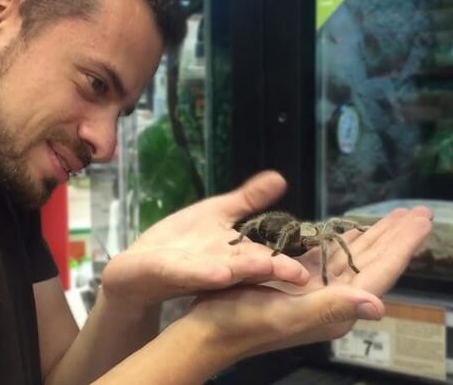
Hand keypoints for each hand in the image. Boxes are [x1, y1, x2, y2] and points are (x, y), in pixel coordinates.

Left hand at [101, 171, 309, 308]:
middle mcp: (219, 267)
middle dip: (275, 271)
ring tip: (267, 269)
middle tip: (302, 275)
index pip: (266, 258)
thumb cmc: (181, 242)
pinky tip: (220, 272)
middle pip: (250, 269)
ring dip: (244, 272)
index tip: (316, 267)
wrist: (136, 267)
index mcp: (234, 255)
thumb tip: (280, 177)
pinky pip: (187, 273)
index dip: (289, 262)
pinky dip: (204, 273)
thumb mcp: (216, 213)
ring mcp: (193, 271)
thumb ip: (248, 199)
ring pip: (224, 273)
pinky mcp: (166, 272)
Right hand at [184, 206, 432, 360]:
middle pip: (373, 262)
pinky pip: (330, 257)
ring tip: (395, 218)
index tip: (421, 220)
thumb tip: (379, 305)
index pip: (380, 273)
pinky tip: (352, 231)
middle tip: (417, 212)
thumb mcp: (286, 315)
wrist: (209, 332)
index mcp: (334, 306)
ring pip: (355, 258)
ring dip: (376, 237)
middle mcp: (331, 298)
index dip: (402, 246)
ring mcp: (314, 290)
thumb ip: (331, 307)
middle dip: (395, 237)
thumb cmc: (242, 323)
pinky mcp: (297, 282)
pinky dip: (346, 241)